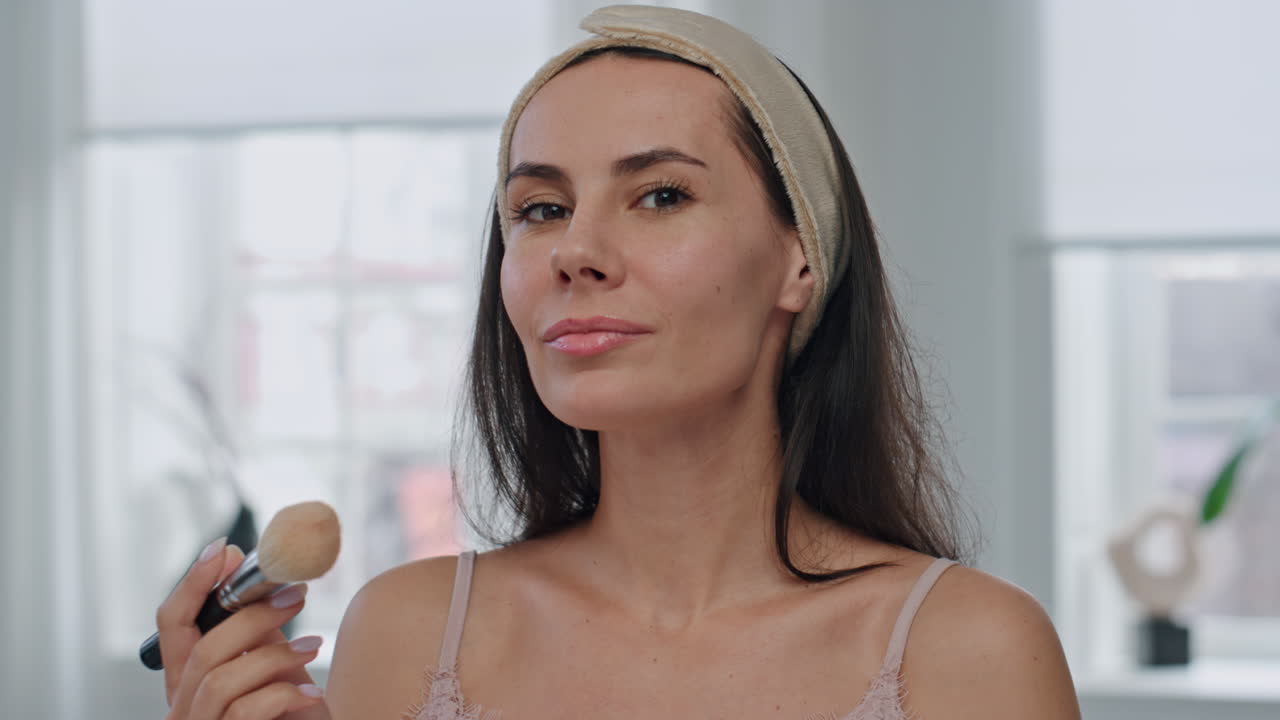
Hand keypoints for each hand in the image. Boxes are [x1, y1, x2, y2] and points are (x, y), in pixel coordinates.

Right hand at [155, 537, 326, 718]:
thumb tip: (256, 574)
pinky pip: (243, 714)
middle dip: (251, 616)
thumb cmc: (289, 719)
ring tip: (314, 646)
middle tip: (297, 594)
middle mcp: (181, 709)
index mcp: (188, 683)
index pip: (173, 625)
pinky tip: (312, 695)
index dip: (193, 584)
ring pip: (219, 680)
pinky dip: (281, 697)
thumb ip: (257, 634)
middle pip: (201, 650)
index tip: (226, 551)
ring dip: (272, 655)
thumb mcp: (271, 671)